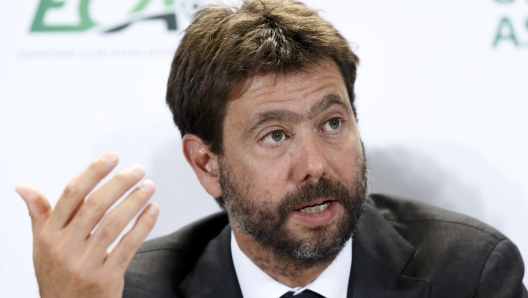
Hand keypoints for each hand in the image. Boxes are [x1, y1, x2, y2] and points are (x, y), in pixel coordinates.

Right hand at [15, 152, 158, 297]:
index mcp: (50, 235)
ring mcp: (85, 263)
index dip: (93, 172)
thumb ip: (39, 214)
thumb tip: (23, 187)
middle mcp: (65, 247)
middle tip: (137, 170)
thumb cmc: (56, 275)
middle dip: (119, 183)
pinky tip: (152, 210)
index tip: (111, 157)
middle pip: (95, 205)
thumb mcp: (42, 245)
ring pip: (113, 224)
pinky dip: (143, 225)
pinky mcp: (106, 277)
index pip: (72, 195)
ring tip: (148, 186)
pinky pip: (128, 246)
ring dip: (135, 201)